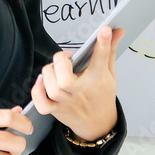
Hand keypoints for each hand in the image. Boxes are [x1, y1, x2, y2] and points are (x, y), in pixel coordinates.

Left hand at [31, 25, 122, 141]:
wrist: (98, 123)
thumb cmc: (102, 96)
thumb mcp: (110, 73)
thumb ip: (110, 50)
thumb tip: (117, 31)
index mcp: (97, 79)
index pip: (102, 58)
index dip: (103, 43)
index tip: (105, 31)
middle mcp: (81, 91)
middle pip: (65, 79)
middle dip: (60, 62)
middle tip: (66, 59)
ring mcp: (67, 102)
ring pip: (52, 88)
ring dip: (49, 74)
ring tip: (54, 69)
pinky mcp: (56, 110)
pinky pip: (42, 104)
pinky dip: (38, 92)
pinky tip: (42, 82)